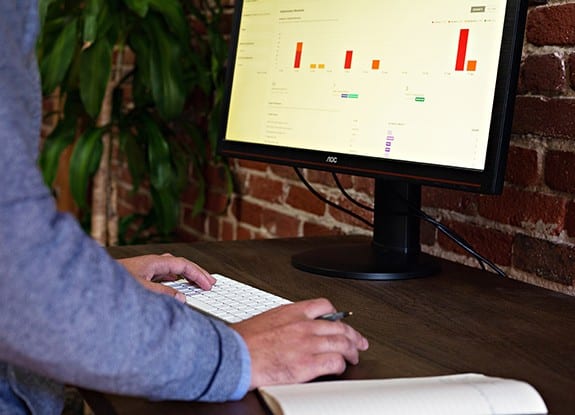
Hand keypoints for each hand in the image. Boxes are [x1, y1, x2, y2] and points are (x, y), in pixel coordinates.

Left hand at [117, 254, 215, 302]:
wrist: (86, 286)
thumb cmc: (109, 286)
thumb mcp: (140, 291)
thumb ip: (163, 294)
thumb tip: (182, 298)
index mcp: (152, 262)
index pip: (182, 264)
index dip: (198, 274)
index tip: (209, 284)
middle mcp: (149, 264)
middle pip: (179, 265)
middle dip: (195, 273)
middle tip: (208, 283)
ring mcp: (143, 271)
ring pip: (170, 271)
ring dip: (184, 278)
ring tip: (195, 286)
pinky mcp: (137, 279)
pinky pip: (161, 279)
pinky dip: (172, 284)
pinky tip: (173, 291)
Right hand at [231, 298, 368, 388]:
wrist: (233, 356)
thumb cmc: (242, 341)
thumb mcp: (265, 320)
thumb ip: (282, 322)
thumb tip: (287, 328)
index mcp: (292, 312)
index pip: (323, 306)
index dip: (336, 315)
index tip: (340, 321)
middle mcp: (303, 325)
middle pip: (339, 326)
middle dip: (352, 335)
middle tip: (358, 341)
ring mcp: (307, 344)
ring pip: (342, 343)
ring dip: (351, 350)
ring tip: (354, 356)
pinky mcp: (307, 364)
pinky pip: (334, 362)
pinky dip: (341, 365)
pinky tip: (340, 368)